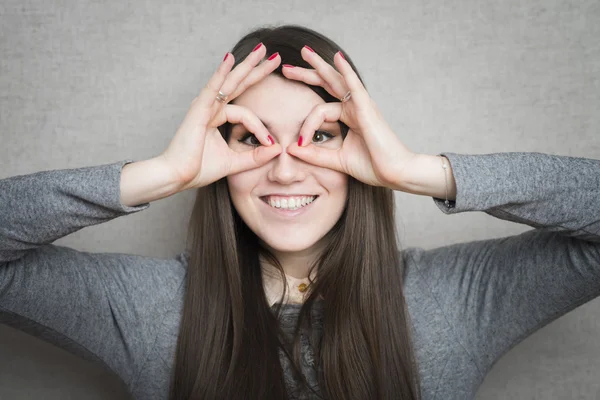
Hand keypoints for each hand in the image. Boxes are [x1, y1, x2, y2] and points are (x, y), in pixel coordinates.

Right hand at [160, 44, 282, 190]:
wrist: (176, 176)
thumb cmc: (198, 169)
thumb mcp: (234, 162)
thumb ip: (255, 156)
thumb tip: (278, 148)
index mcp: (216, 118)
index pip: (245, 113)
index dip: (261, 127)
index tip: (271, 143)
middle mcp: (210, 108)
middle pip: (239, 85)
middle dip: (257, 70)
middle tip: (275, 56)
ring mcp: (204, 107)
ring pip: (230, 83)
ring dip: (246, 66)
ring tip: (262, 50)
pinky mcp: (198, 110)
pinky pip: (212, 89)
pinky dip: (221, 74)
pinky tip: (230, 60)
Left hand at [284, 47, 416, 188]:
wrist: (395, 173)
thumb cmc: (373, 166)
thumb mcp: (337, 160)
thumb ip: (314, 154)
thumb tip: (291, 148)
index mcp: (348, 117)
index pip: (319, 110)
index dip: (305, 125)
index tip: (299, 144)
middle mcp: (354, 107)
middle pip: (326, 85)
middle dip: (306, 75)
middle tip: (286, 68)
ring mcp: (362, 105)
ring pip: (336, 80)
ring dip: (319, 66)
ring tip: (305, 52)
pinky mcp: (367, 109)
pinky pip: (354, 86)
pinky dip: (346, 71)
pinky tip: (337, 58)